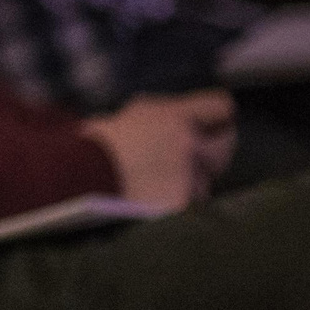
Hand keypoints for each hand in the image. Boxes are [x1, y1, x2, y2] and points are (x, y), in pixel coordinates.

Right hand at [79, 90, 235, 210]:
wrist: (83, 178)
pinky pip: (191, 201)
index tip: (215, 120)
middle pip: (227, 143)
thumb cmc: (101, 143)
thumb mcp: (135, 113)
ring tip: (162, 179)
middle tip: (196, 152)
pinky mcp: (183, 203)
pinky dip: (179, 199)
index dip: (219, 114)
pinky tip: (157, 195)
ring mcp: (189, 176)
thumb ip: (168, 113)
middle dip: (215, 146)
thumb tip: (189, 117)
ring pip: (207, 176)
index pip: (222, 107)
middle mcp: (190, 144)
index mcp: (178, 116)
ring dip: (192, 177)